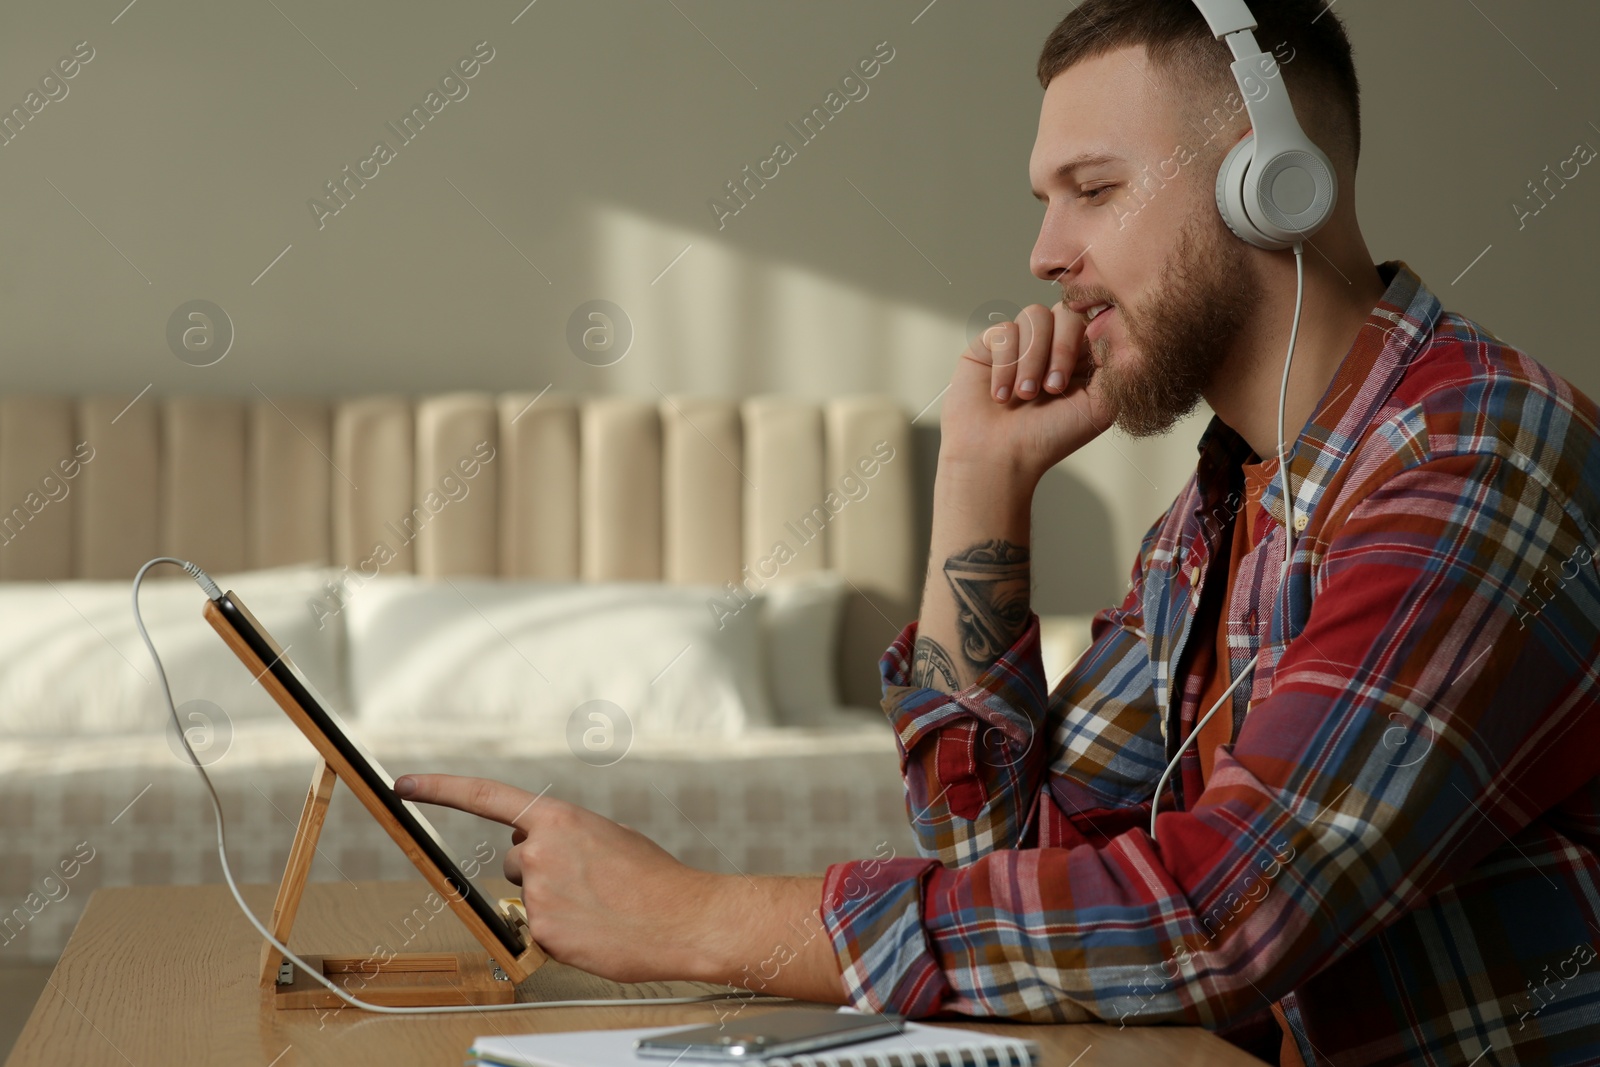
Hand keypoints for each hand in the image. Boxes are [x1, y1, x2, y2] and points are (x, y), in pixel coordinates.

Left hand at [394, 773, 723, 982]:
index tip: (405, 784)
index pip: (485, 797)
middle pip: (516, 861)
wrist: (684, 919)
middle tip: (590, 883)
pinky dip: (562, 933)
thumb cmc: (654, 879)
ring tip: (599, 907)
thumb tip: (539, 855)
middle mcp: (539, 853)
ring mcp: (538, 895)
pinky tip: (594, 930)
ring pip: (527, 898)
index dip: (439, 789)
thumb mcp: (608, 837)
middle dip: (543, 871)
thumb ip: (565, 839)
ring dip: (553, 903)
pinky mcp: (542, 934)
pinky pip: (538, 931)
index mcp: (558, 819)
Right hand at [940, 302, 1117, 483]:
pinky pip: (1003, 331)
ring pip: (1034, 316)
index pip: (1092, 322)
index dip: (1086, 341)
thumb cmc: (1048, 438)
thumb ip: (1116, 367)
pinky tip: (1002, 395)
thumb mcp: (1099, 407)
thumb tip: (1116, 327)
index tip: (1077, 377)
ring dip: (1031, 359)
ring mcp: (1021, 342)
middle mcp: (1051, 345)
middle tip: (1052, 389)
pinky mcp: (991, 344)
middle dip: (1061, 350)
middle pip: (1064, 313)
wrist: (998, 456)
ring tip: (1025, 395)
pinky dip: (1005, 365)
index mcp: (1080, 357)